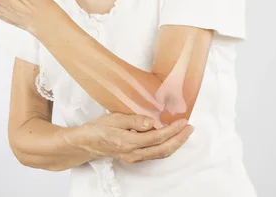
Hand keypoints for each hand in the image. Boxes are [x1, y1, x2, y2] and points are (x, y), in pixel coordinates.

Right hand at [67, 112, 193, 163]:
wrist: (86, 143)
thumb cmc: (98, 128)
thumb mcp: (114, 118)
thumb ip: (134, 120)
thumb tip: (152, 122)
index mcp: (128, 142)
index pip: (156, 137)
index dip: (172, 130)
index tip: (182, 121)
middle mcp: (133, 153)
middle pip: (162, 150)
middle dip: (179, 140)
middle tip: (189, 128)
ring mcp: (134, 158)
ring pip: (160, 154)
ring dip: (174, 144)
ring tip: (184, 132)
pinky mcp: (134, 157)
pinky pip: (154, 153)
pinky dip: (165, 145)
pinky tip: (170, 137)